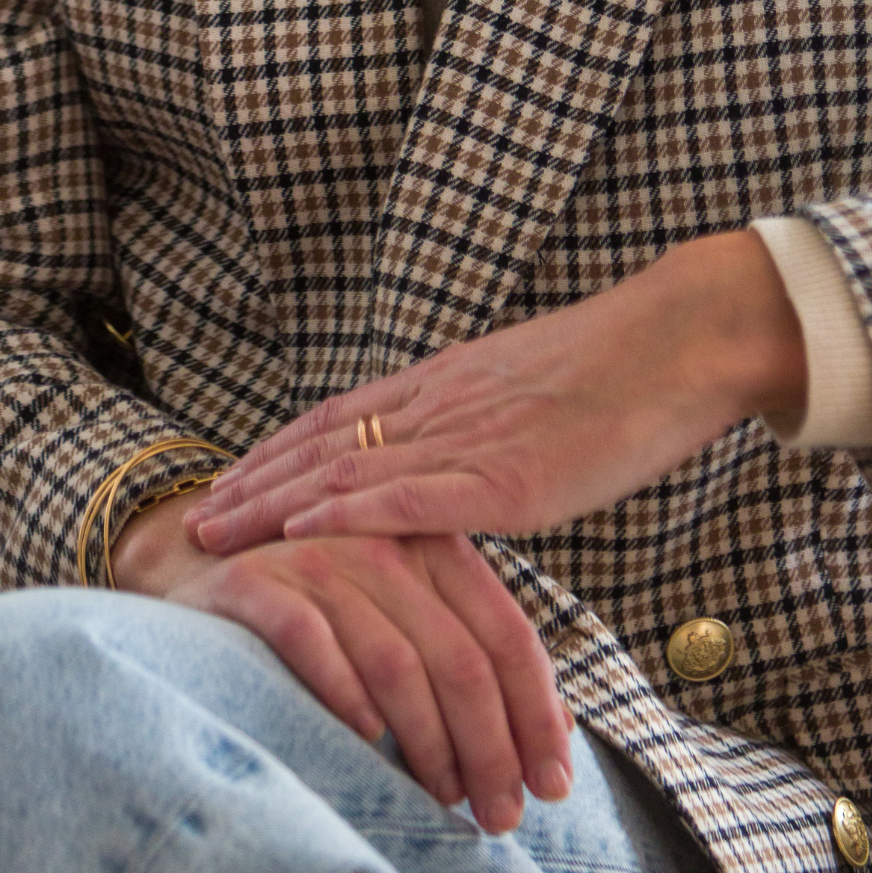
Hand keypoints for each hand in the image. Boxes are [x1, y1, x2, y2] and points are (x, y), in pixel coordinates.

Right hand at [112, 496, 572, 834]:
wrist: (200, 560)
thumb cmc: (323, 601)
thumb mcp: (408, 611)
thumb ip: (474, 654)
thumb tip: (558, 735)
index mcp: (433, 546)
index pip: (505, 633)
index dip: (536, 712)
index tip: (553, 781)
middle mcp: (384, 544)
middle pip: (460, 657)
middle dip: (490, 747)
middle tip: (500, 815)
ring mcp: (318, 559)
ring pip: (396, 659)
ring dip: (428, 743)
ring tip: (443, 800)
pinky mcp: (256, 583)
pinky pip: (310, 640)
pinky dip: (342, 692)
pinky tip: (364, 739)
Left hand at [192, 229, 804, 557]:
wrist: (681, 339)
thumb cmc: (626, 369)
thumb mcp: (535, 394)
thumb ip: (488, 426)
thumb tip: (464, 465)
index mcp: (450, 384)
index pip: (340, 419)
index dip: (277, 452)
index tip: (228, 479)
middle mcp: (444, 405)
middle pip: (323, 445)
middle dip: (252, 483)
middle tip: (190, 520)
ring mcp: (472, 438)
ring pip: (350, 470)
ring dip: (273, 504)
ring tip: (216, 533)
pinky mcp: (508, 475)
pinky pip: (415, 494)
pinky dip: (353, 512)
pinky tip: (306, 529)